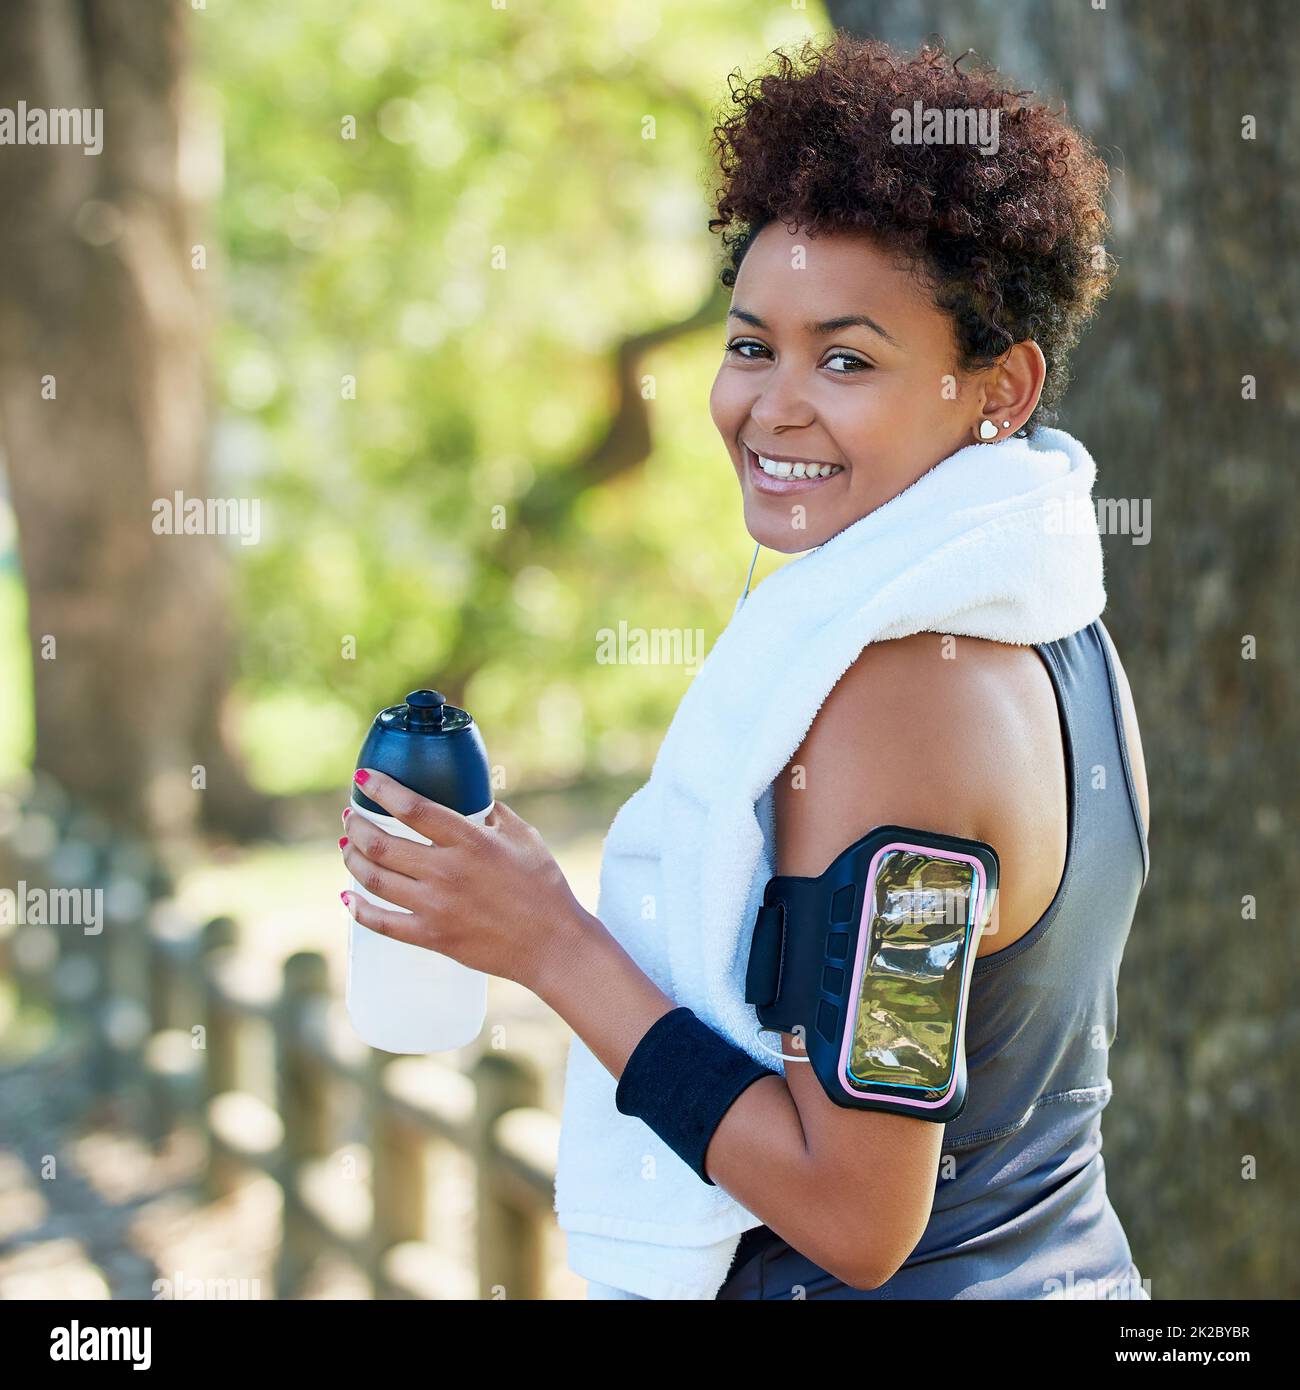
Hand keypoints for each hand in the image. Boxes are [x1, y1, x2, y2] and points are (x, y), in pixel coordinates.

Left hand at [338, 768, 594, 991]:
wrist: (552, 944)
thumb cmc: (544, 888)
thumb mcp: (525, 838)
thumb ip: (496, 814)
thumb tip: (476, 798)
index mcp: (471, 841)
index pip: (413, 808)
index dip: (382, 790)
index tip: (363, 780)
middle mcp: (447, 872)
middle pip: (382, 844)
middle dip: (357, 826)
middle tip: (351, 817)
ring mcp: (436, 907)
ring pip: (375, 879)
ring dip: (353, 859)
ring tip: (349, 847)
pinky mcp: (431, 937)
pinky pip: (381, 923)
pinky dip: (358, 908)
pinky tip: (348, 895)